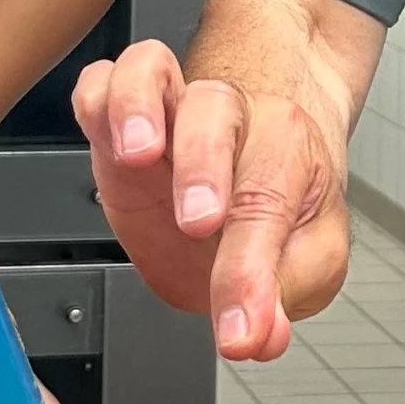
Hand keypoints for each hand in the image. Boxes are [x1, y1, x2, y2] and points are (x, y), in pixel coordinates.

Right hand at [72, 41, 348, 362]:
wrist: (261, 159)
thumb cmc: (284, 201)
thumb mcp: (308, 260)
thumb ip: (286, 294)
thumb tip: (262, 334)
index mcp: (286, 153)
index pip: (268, 206)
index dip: (248, 277)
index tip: (241, 331)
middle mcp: (230, 119)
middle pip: (215, 116)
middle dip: (203, 169)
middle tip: (197, 226)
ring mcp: (171, 113)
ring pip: (152, 69)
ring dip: (139, 107)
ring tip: (137, 156)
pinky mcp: (120, 121)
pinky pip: (101, 80)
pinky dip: (96, 99)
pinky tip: (103, 139)